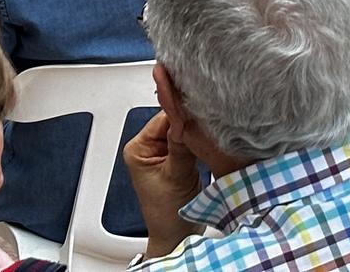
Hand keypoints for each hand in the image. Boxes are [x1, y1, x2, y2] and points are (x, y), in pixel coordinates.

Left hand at [123, 109, 200, 258]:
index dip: (183, 113)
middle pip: (174, 121)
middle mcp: (148, 147)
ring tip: (210, 138)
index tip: (201, 110)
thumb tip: (186, 117)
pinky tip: (210, 145)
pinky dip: (200, 142)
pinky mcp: (178, 157)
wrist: (176, 238)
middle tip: (210, 126)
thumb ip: (180, 145)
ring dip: (198, 133)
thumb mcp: (176, 177)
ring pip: (184, 130)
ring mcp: (164, 152)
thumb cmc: (167, 216)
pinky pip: (191, 141)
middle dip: (192, 123)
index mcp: (138, 148)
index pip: (162, 117)